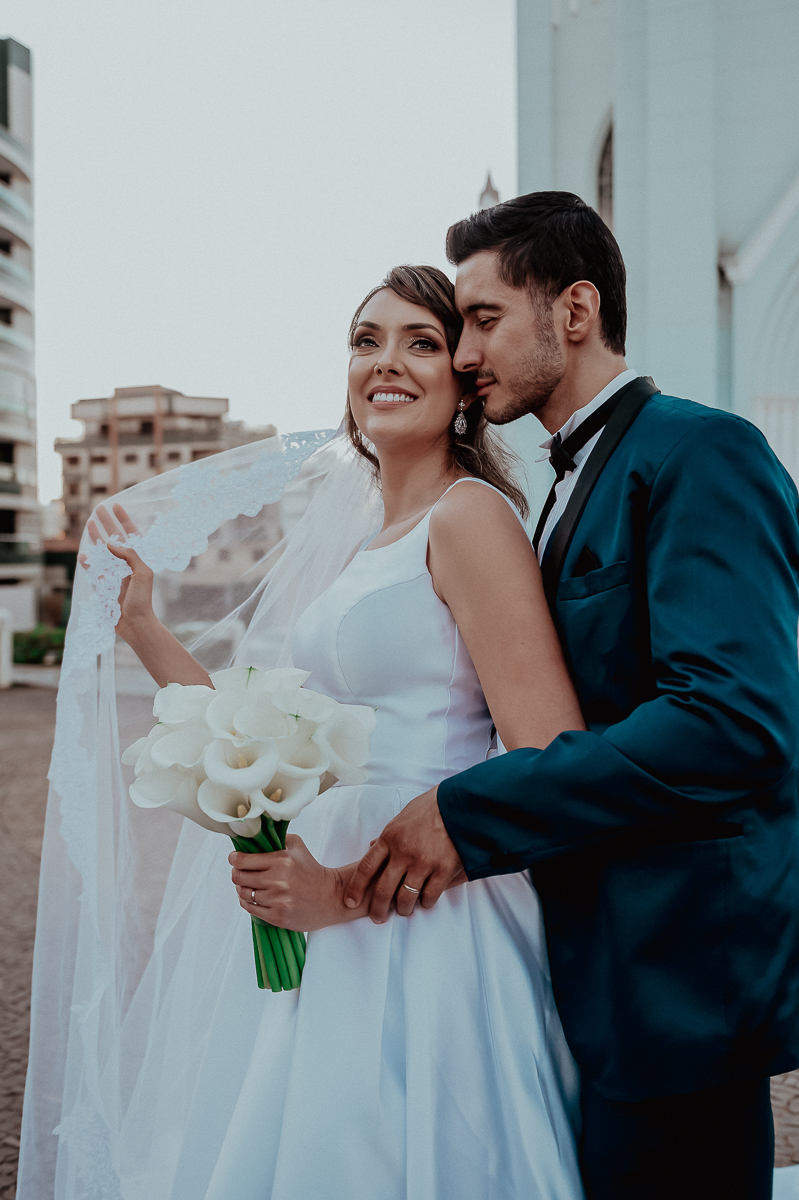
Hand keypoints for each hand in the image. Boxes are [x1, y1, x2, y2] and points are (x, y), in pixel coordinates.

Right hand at [81, 504, 155, 640]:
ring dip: (96, 538)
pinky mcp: (104, 587)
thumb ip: (129, 555)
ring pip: (102, 552)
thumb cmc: (142, 599)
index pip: (131, 534)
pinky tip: (83, 554)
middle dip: (106, 524)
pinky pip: (94, 572)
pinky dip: (88, 563)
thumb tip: (110, 543)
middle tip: (97, 509)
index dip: (124, 520)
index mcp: (138, 560)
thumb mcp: (142, 573)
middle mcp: (126, 564)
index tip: (116, 505)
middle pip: (114, 539)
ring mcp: (114, 575)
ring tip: (89, 524)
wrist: (135, 623)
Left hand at [231, 835, 345, 931]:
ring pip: (243, 894)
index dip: (234, 859)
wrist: (329, 897)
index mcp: (282, 860)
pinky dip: (247, 902)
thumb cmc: (310, 869)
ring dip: (242, 889)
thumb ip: (276, 838)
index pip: (243, 860)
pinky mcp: (278, 916)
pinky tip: (253, 897)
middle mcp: (278, 881)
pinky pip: (250, 909)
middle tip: (239, 872)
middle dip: (236, 873)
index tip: (234, 858)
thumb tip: (254, 836)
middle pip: (239, 878)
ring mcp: (278, 900)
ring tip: (247, 885)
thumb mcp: (297, 846)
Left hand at [343, 786, 465, 922]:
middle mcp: (403, 852)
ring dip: (402, 909)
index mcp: (390, 838)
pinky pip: (429, 896)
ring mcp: (423, 862)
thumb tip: (372, 847)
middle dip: (377, 909)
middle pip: (383, 889)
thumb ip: (387, 836)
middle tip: (377, 917)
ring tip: (403, 910)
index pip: (366, 868)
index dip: (356, 888)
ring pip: (406, 898)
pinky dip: (425, 902)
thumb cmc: (428, 809)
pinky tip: (424, 901)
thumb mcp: (400, 818)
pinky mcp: (444, 869)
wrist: (459, 804)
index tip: (350, 901)